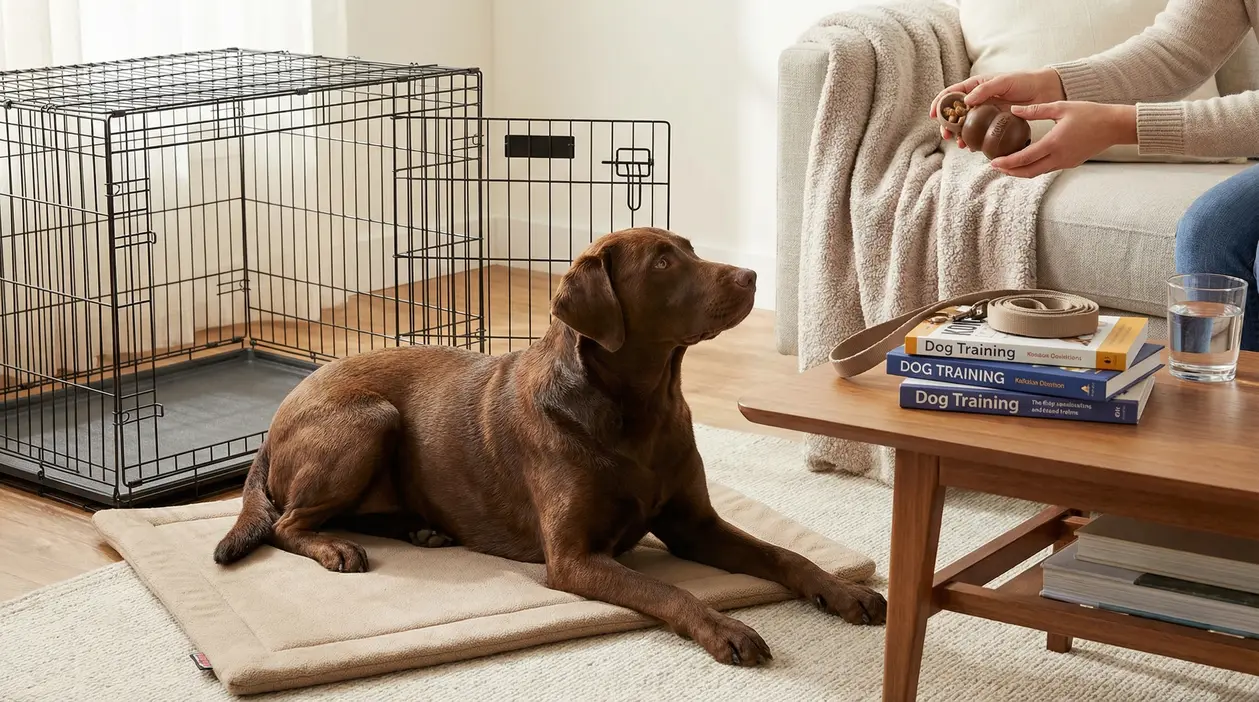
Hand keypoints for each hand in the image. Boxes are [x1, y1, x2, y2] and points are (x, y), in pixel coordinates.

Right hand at [930, 68, 1065, 147]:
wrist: (1045, 91)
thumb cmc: (1024, 81)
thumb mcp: (1003, 81)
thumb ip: (984, 89)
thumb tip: (965, 102)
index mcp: (975, 86)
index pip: (951, 93)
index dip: (940, 103)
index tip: (934, 115)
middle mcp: (977, 99)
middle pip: (955, 113)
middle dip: (947, 125)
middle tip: (946, 135)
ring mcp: (985, 112)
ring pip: (965, 125)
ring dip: (960, 136)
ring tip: (961, 144)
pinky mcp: (994, 123)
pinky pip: (980, 133)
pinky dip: (974, 140)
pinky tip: (973, 147)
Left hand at [990, 102, 1136, 177]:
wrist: (1114, 126)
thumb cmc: (1090, 113)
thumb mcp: (1061, 107)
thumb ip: (1036, 110)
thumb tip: (1013, 110)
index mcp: (1054, 143)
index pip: (1024, 158)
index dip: (1006, 162)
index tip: (993, 162)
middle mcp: (1058, 157)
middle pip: (1028, 172)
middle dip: (1010, 171)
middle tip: (995, 167)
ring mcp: (1065, 162)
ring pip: (1037, 172)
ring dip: (1021, 171)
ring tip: (1007, 166)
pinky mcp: (1070, 163)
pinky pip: (1047, 169)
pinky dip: (1034, 167)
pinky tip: (1027, 161)